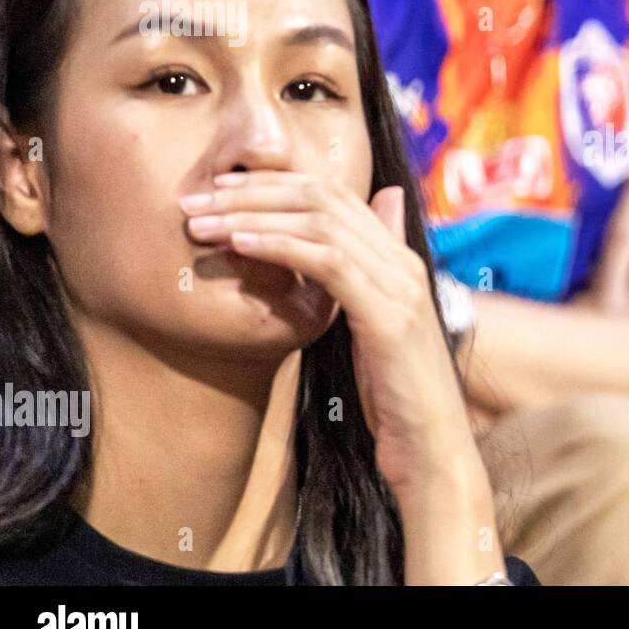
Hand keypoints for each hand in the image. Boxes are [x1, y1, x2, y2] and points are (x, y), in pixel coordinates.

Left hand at [181, 171, 471, 493]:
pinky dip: (280, 247)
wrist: (431, 444)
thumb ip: (356, 283)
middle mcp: (403, 262)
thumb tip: (336, 260)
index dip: (273, 184)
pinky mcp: (389, 316)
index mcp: (398, 259)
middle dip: (253, 193)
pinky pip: (329, 264)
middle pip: (324, 197)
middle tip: (196, 202)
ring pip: (321, 224)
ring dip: (254, 217)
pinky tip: (240, 246)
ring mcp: (399, 286)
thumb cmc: (394, 395)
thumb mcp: (369, 328)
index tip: (219, 192)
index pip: (334, 193)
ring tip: (203, 224)